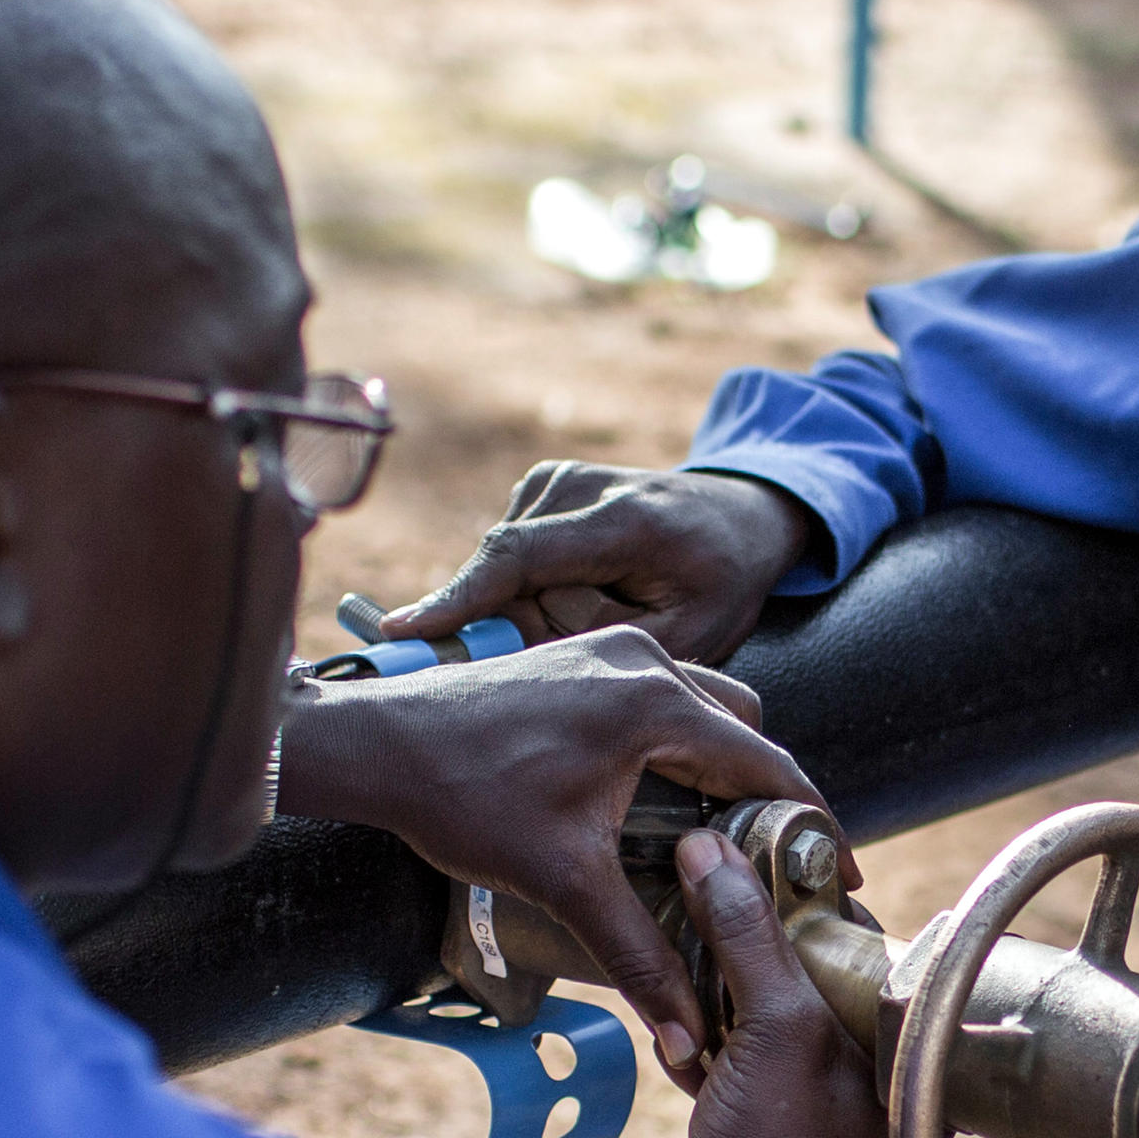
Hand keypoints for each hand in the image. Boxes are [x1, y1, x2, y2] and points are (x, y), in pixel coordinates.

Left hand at [275, 629, 837, 1077]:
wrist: (372, 746)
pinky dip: (679, 738)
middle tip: (773, 863)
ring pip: (706, 703)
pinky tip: (658, 797)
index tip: (842, 873)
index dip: (815, 826)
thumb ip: (635, 957)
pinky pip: (662, 691)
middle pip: (747, 728)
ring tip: (719, 836)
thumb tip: (686, 1040)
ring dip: (722, 761)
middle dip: (767, 794)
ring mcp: (611, 648)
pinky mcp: (582, 653)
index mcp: (655, 705)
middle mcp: (645, 660)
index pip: (769, 767)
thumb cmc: (461, 801)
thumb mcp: (561, 883)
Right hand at [375, 464, 817, 665]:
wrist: (737, 515)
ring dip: (536, 607)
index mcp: (622, 519)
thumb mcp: (690, 633)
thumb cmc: (719, 583)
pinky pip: (510, 560)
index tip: (401, 631)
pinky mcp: (539, 486)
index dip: (458, 598)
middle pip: (507, 579)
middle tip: (590, 645)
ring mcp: (553, 480)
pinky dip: (534, 586)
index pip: (519, 557)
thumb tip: (521, 658)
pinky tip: (580, 587)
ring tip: (599, 605)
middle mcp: (577, 486)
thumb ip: (608, 649)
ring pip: (504, 572)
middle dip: (532, 628)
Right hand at [661, 828, 894, 1137]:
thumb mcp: (770, 1030)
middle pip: (836, 991)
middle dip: (775, 965)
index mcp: (928, 1074)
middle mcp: (902, 1099)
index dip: (834, 922)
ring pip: (795, 1026)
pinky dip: (730, 1050)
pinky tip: (699, 1049)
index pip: (889, 963)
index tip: (782, 889)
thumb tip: (710, 852)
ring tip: (711, 1002)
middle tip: (732, 933)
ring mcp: (850, 1124)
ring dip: (743, 1006)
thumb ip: (750, 938)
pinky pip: (766, 1066)